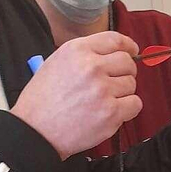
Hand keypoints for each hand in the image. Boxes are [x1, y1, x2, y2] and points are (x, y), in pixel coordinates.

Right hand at [10, 32, 140, 158]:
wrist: (35, 131)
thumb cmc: (42, 100)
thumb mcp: (56, 62)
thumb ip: (85, 54)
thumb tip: (114, 54)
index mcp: (77, 50)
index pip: (115, 40)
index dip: (128, 45)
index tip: (132, 50)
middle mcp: (92, 67)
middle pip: (127, 62)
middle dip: (125, 71)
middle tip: (114, 82)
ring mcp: (103, 90)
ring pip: (131, 84)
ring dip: (122, 92)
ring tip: (102, 101)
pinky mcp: (111, 113)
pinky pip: (135, 104)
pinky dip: (127, 109)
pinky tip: (110, 112)